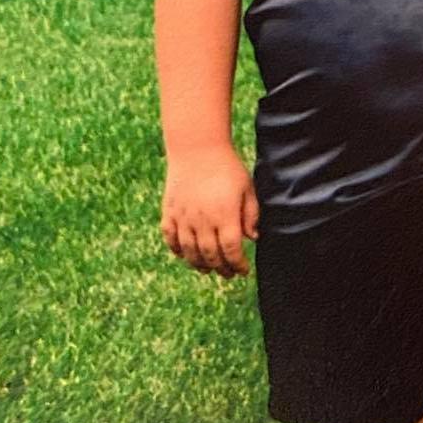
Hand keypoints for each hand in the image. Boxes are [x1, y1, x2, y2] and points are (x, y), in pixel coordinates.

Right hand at [162, 144, 259, 275]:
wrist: (197, 148)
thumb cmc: (227, 167)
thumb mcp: (247, 188)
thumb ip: (251, 215)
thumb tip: (252, 238)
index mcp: (225, 216)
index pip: (231, 250)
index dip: (238, 265)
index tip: (244, 270)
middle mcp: (202, 221)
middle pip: (210, 256)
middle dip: (221, 269)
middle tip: (229, 273)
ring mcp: (183, 218)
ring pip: (190, 252)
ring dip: (200, 264)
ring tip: (209, 269)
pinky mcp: (169, 212)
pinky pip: (171, 239)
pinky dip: (178, 251)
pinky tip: (186, 255)